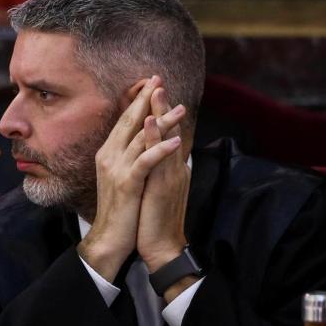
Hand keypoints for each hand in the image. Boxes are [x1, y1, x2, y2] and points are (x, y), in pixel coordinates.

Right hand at [78, 76, 182, 282]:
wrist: (110, 237)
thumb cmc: (121, 209)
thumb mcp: (123, 177)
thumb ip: (129, 156)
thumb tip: (142, 139)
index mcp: (108, 153)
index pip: (124, 120)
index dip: (138, 100)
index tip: (151, 82)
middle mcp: (109, 156)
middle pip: (130, 122)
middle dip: (146, 100)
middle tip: (160, 80)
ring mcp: (116, 169)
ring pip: (140, 138)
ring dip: (161, 122)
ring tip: (180, 108)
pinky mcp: (126, 184)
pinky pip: (145, 162)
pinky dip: (160, 149)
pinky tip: (176, 140)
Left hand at [137, 86, 191, 289]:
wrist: (161, 247)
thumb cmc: (154, 220)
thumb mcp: (155, 189)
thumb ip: (157, 170)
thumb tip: (152, 155)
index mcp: (172, 168)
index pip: (166, 134)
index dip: (160, 112)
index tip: (151, 91)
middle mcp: (174, 167)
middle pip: (170, 129)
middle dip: (162, 103)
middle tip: (156, 78)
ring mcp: (170, 175)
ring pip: (167, 138)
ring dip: (161, 112)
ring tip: (155, 89)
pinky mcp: (164, 185)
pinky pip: (158, 156)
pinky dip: (155, 136)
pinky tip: (150, 120)